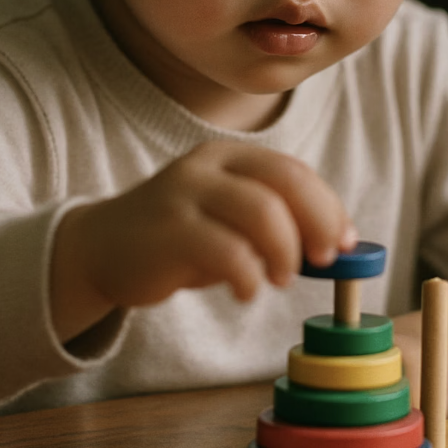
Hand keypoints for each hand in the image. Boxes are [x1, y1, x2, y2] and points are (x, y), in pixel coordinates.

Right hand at [50, 140, 356, 341]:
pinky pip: (226, 251)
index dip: (327, 206)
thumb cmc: (178, 237)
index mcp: (230, 156)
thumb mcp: (227, 220)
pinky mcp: (167, 231)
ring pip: (261, 211)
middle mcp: (208, 166)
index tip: (346, 241)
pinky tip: (246, 291)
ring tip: (281, 278)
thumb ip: (273, 224)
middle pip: (283, 181)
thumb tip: (336, 246)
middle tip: (326, 259)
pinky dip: (249, 276)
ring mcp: (185, 193)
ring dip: (286, 251)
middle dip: (317, 221)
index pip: (293, 171)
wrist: (101, 247)